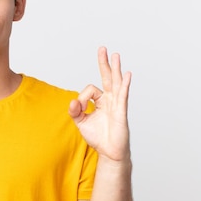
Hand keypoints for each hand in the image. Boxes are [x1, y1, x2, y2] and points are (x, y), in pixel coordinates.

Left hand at [69, 47, 130, 161]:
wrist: (109, 152)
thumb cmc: (98, 137)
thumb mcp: (81, 122)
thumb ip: (75, 111)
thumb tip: (73, 101)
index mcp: (100, 101)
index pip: (90, 90)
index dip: (81, 97)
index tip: (79, 108)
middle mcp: (110, 100)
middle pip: (107, 77)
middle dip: (104, 63)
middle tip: (102, 49)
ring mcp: (116, 104)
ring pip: (115, 83)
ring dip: (115, 69)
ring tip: (115, 55)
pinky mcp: (121, 112)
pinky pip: (122, 95)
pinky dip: (124, 85)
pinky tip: (127, 74)